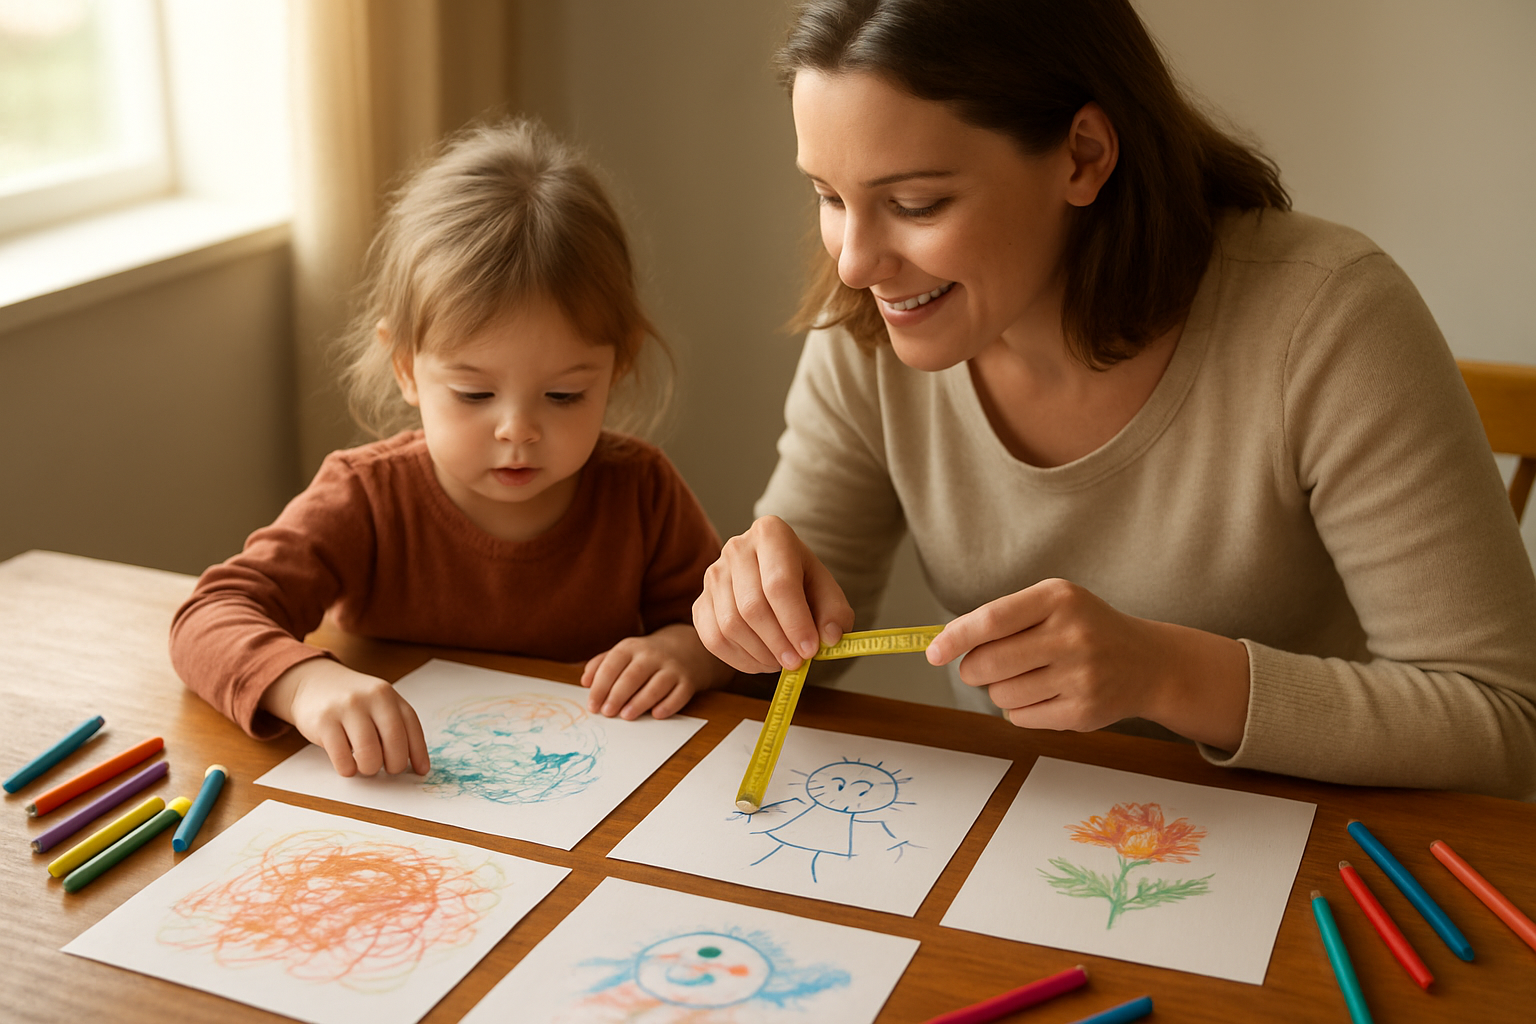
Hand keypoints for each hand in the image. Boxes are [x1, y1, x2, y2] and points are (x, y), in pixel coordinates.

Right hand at [260, 658, 429, 776]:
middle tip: (389, 770)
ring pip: (369, 752)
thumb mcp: (377, 703)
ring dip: (370, 768)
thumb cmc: (351, 701)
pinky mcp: (324, 721)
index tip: (420, 771)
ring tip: (366, 766)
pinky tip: (348, 766)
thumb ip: (394, 725)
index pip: (411, 727)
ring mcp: (346, 708)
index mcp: (388, 695)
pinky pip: (342, 757)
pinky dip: (348, 769)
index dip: (419, 753)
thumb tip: (415, 762)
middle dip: (395, 764)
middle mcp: (370, 698)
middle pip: (394, 741)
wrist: (313, 682)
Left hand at [581, 623, 733, 719]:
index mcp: (632, 647)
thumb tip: (585, 682)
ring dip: (640, 702)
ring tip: (626, 716)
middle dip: (618, 695)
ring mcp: (672, 668)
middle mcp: (652, 655)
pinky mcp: (689, 681)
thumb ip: (602, 664)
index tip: (592, 705)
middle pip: (633, 675)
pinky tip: (656, 714)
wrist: (688, 647)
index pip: (612, 665)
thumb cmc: (647, 656)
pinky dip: (668, 705)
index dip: (600, 686)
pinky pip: (679, 694)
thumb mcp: (624, 652)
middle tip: (607, 713)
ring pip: (656, 685)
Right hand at [693, 515, 854, 673]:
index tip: (810, 650)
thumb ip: (835, 613)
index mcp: (771, 533)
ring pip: (730, 626)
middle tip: (797, 662)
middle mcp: (736, 548)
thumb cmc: (802, 582)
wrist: (773, 576)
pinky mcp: (700, 601)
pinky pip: (713, 639)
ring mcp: (713, 575)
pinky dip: (739, 660)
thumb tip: (830, 637)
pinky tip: (761, 661)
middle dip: (778, 643)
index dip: (795, 622)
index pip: (779, 584)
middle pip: (752, 607)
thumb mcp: (827, 590)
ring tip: (782, 661)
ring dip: (760, 654)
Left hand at [926, 578, 1248, 749]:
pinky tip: (1046, 694)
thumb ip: (1001, 618)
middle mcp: (1072, 635)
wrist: (1148, 662)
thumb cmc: (1085, 628)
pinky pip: (1021, 719)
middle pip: (987, 664)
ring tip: (1029, 677)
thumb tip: (944, 644)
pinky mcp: (1083, 712)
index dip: (954, 639)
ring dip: (1000, 691)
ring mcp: (1080, 675)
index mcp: (1058, 599)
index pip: (990, 620)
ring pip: (1000, 696)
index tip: (933, 653)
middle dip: (974, 669)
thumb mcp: (1053, 603)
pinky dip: (1021, 710)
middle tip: (984, 667)